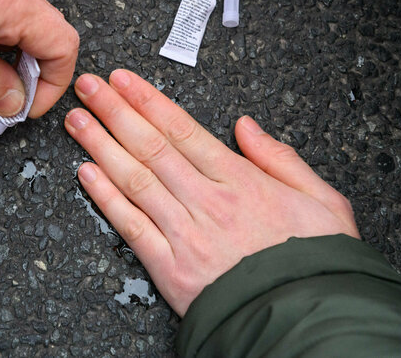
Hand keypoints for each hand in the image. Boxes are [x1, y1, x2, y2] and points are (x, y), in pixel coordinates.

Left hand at [64, 69, 358, 315]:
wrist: (307, 319)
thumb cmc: (317, 263)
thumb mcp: (323, 201)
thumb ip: (281, 158)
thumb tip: (246, 126)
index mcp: (241, 181)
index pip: (182, 130)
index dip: (148, 101)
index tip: (123, 81)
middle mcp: (207, 202)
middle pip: (151, 147)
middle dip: (115, 112)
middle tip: (88, 88)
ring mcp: (185, 234)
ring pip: (134, 179)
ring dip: (101, 146)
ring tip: (77, 121)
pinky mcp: (171, 269)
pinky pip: (132, 227)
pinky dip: (106, 198)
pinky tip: (86, 174)